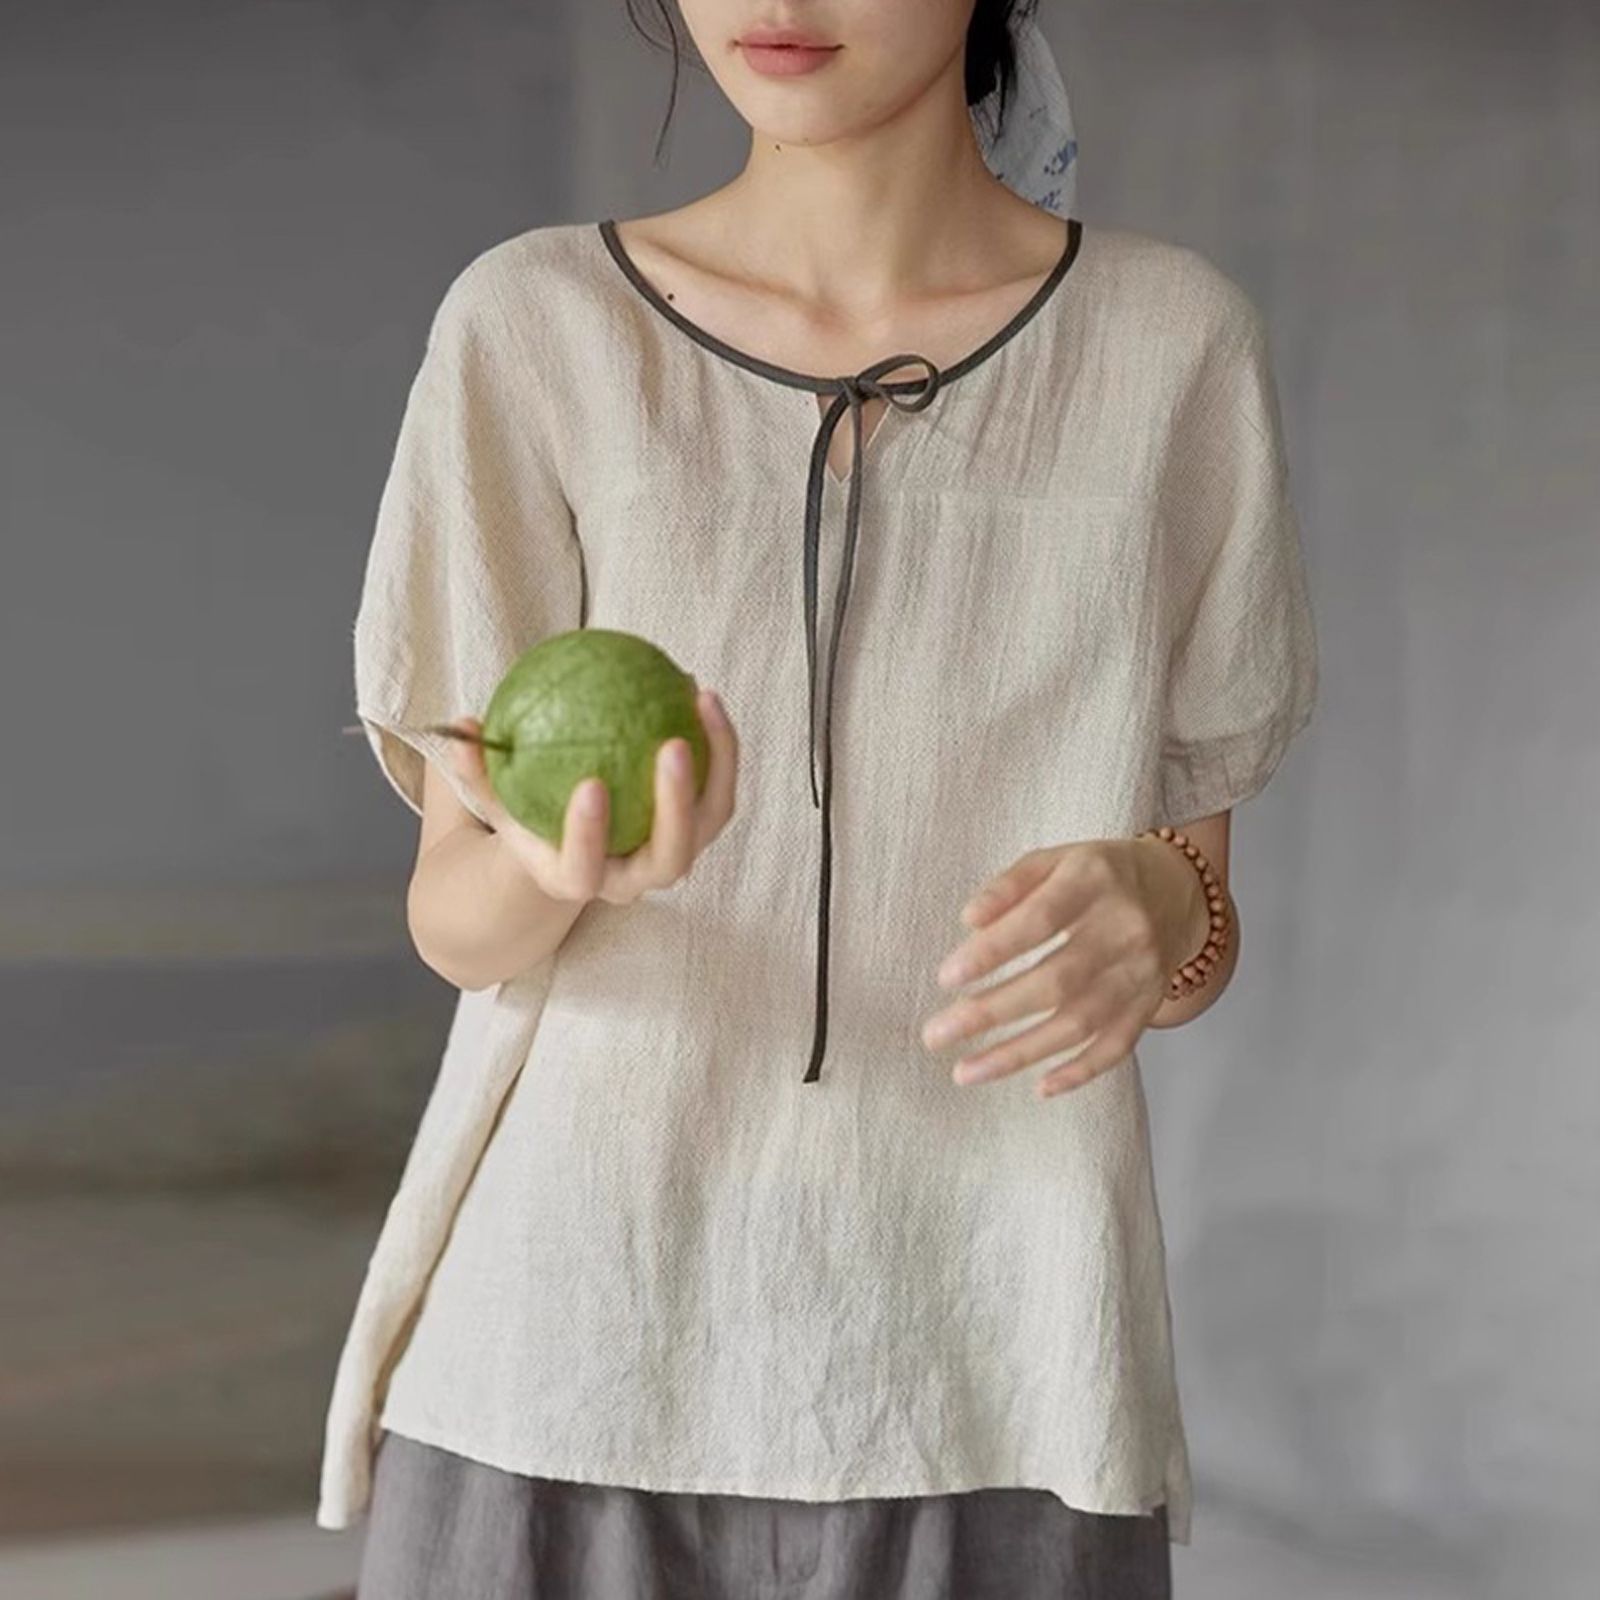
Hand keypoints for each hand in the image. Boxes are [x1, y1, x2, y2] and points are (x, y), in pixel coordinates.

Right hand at [442, 688, 738, 906]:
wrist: (571, 849)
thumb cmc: (528, 819)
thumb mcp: (495, 800)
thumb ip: (477, 770)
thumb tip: (462, 727)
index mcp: (578, 879)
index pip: (585, 870)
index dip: (589, 835)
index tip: (590, 784)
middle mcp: (633, 879)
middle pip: (669, 859)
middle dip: (675, 806)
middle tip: (672, 744)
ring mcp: (672, 856)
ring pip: (708, 821)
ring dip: (717, 762)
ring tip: (703, 700)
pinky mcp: (699, 829)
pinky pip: (718, 786)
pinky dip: (720, 744)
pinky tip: (704, 693)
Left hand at [919, 838, 1208, 1098]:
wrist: (1176, 889)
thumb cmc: (1096, 875)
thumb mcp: (1054, 860)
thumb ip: (1010, 885)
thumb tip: (969, 921)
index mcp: (1094, 881)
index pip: (1039, 920)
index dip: (993, 952)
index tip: (946, 978)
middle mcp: (1124, 929)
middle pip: (1055, 981)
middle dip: (990, 1012)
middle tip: (936, 1035)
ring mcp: (1142, 972)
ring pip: (1079, 1023)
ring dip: (1020, 1053)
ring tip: (965, 1071)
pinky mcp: (1150, 1004)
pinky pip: (1117, 1046)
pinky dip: (1079, 1072)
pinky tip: (1039, 1087)